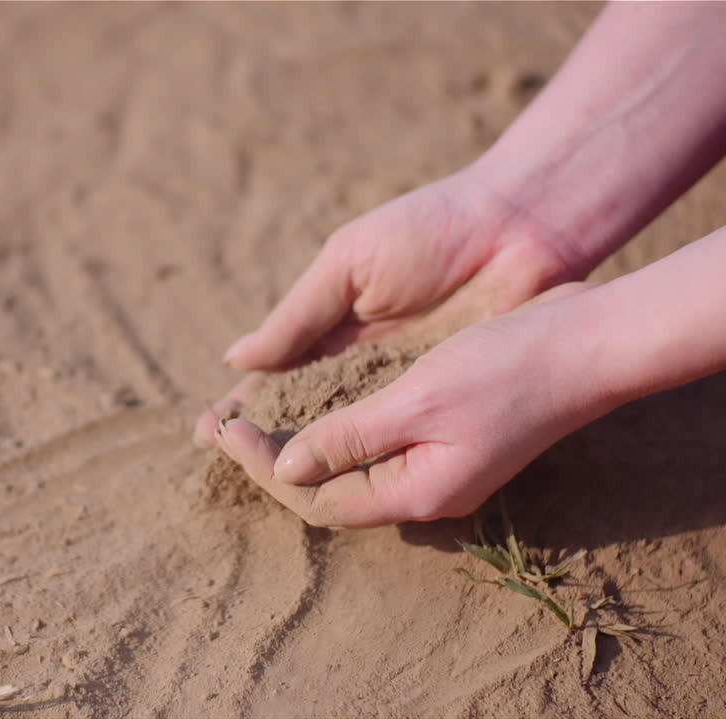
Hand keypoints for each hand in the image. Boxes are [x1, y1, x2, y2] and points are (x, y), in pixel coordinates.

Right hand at [193, 167, 579, 447]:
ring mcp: (401, 386)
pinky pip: (396, 439)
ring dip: (308, 460)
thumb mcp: (350, 265)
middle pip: (302, 414)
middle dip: (264, 440)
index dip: (241, 405)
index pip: (274, 376)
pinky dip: (365, 461)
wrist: (518, 228)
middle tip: (228, 464)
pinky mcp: (441, 401)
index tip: (207, 432)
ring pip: (344, 436)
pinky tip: (335, 482)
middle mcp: (360, 363)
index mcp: (330, 326)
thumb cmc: (429, 231)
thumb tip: (236, 360)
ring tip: (267, 483)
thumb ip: (298, 316)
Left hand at [213, 285, 600, 527]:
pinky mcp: (444, 439)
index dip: (262, 467)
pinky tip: (301, 407)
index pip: (316, 498)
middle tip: (213, 427)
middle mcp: (424, 490)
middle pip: (326, 490)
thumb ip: (350, 436)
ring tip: (242, 420)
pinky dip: (328, 428)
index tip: (223, 428)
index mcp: (417, 491)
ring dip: (292, 444)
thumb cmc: (508, 366)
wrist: (591, 344)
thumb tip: (287, 468)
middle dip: (267, 460)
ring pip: (345, 467)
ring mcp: (436, 467)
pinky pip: (369, 446)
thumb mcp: (417, 399)